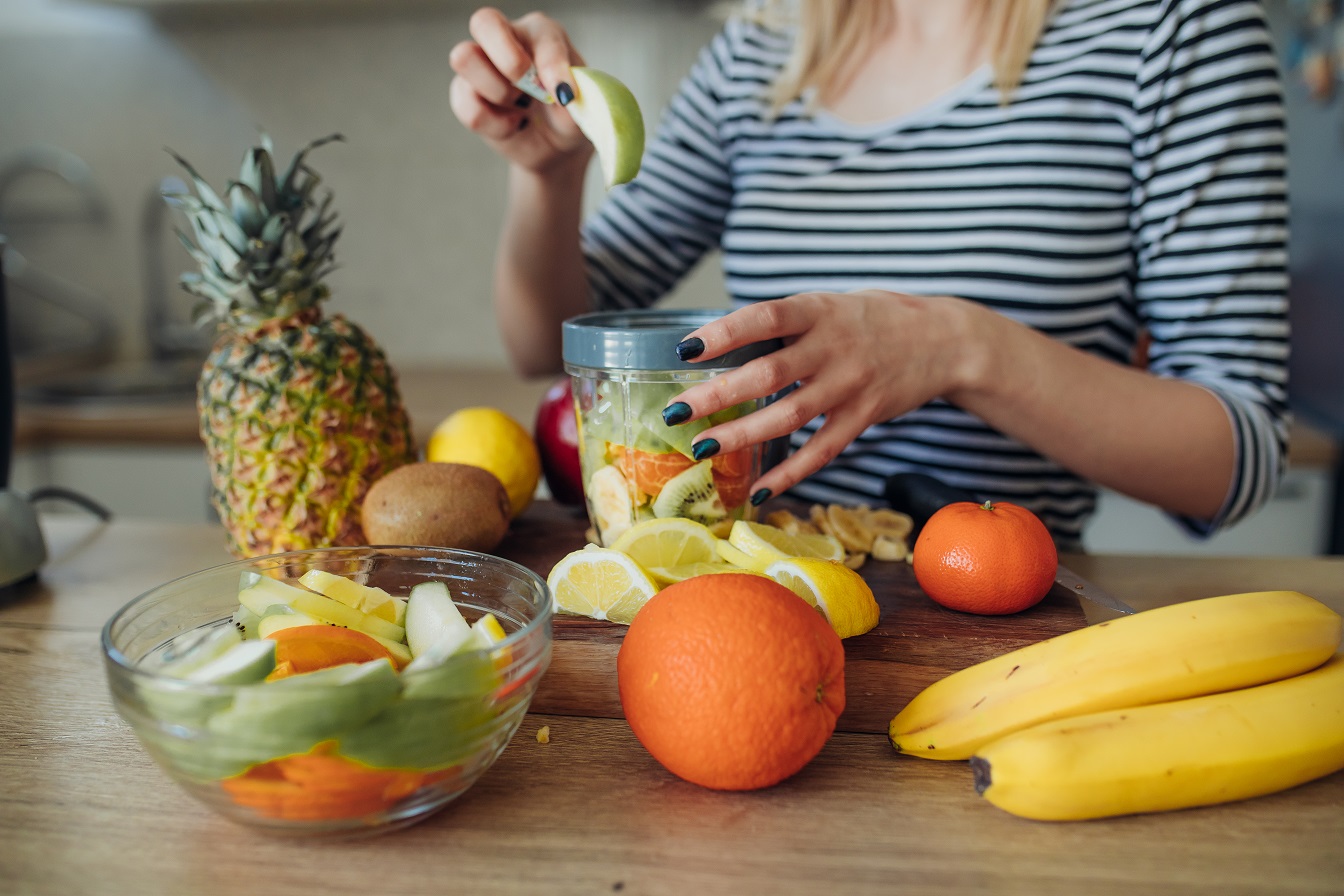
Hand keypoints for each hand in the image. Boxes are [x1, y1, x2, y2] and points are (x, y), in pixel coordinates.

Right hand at [448, 8, 592, 172]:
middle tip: (530, 92)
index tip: (566, 95)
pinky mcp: (465, 94)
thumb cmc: (568, 116)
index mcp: (540, 34)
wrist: (553, 146)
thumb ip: (576, 96)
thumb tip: (559, 91)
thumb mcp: (582, 108)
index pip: (539, 32)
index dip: (551, 63)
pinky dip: (494, 125)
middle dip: (509, 61)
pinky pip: (466, 105)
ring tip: (523, 109)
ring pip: (464, 58)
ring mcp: (480, 65)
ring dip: (498, 93)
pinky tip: (512, 126)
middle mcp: (506, 40)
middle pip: (484, 22)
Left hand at [667, 291, 989, 499]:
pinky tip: (759, 489)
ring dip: (744, 434)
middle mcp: (835, 347)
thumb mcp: (829, 306)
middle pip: (770, 373)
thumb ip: (784, 325)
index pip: (765, 318)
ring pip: (791, 415)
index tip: (685, 349)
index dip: (725, 333)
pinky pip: (822, 450)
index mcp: (819, 310)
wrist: (944, 340)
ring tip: (704, 447)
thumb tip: (719, 346)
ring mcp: (851, 385)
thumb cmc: (872, 320)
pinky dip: (790, 472)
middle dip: (719, 394)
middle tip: (677, 411)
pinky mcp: (864, 417)